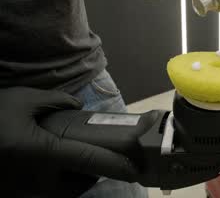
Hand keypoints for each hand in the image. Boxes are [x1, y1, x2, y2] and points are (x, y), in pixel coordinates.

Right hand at [0, 87, 137, 195]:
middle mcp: (38, 180)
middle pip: (80, 185)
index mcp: (43, 154)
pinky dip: (56, 184)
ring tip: (78, 160)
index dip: (117, 165)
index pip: (91, 161)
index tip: (136, 168)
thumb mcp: (20, 100)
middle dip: (95, 174)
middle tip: (102, 157)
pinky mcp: (14, 195)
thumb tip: (77, 106)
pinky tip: (50, 166)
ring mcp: (24, 192)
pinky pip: (44, 193)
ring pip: (63, 193)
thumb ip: (54, 101)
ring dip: (76, 181)